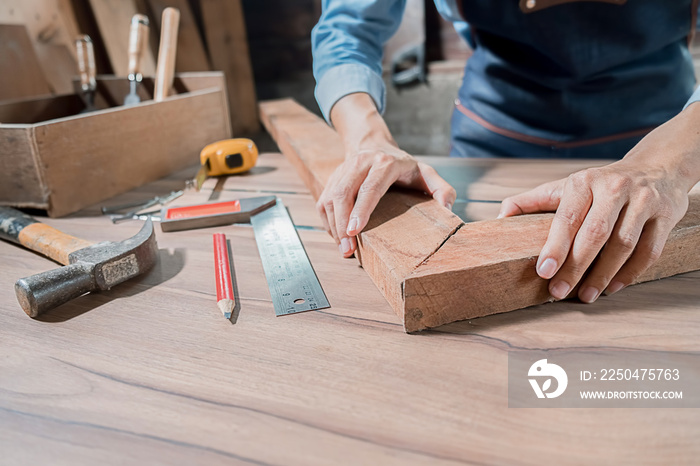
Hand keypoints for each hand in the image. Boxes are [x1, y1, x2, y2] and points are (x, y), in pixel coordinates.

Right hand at [317, 144, 454, 256]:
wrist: (374, 145)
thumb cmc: (402, 166)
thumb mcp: (426, 173)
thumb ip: (441, 189)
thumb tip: (448, 208)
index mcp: (384, 163)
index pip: (370, 187)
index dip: (361, 209)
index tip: (355, 230)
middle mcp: (360, 163)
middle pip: (344, 193)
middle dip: (343, 223)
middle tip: (347, 248)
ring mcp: (343, 170)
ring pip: (330, 198)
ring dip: (334, 226)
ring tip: (343, 248)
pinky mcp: (332, 179)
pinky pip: (324, 202)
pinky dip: (329, 222)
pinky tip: (338, 237)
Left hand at [498, 106, 699, 302]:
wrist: (657, 167)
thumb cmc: (600, 184)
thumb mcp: (565, 186)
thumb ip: (532, 202)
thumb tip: (499, 218)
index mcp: (584, 182)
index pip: (567, 217)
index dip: (555, 247)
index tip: (543, 271)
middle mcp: (615, 188)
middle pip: (595, 234)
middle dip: (575, 267)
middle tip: (559, 292)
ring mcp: (643, 201)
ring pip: (623, 245)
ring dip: (603, 275)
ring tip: (585, 295)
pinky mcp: (665, 215)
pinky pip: (649, 251)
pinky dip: (630, 273)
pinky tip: (612, 287)